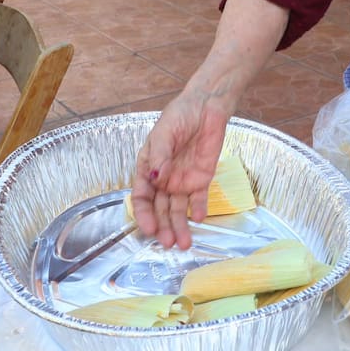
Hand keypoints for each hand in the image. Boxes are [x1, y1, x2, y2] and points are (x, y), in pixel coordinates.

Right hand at [131, 89, 231, 249]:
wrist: (207, 107)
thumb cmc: (180, 115)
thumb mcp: (165, 132)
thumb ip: (161, 155)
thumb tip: (155, 177)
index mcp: (149, 167)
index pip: (142, 196)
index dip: (144, 213)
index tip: (149, 228)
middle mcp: (164, 179)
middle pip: (160, 208)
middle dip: (163, 227)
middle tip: (168, 243)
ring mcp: (182, 180)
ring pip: (179, 209)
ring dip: (180, 225)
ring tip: (184, 243)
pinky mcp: (201, 179)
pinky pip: (199, 198)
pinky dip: (199, 208)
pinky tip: (200, 218)